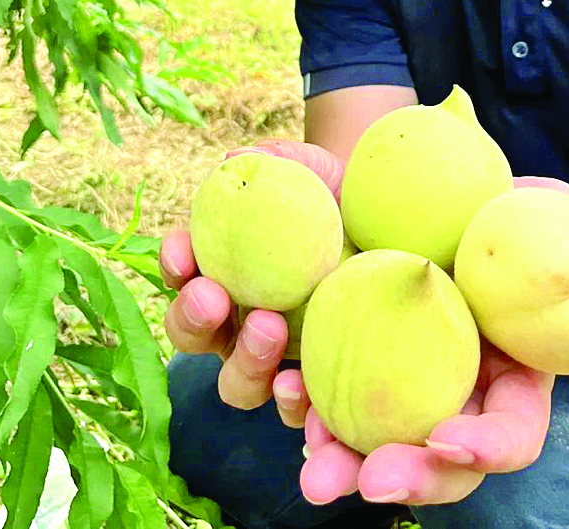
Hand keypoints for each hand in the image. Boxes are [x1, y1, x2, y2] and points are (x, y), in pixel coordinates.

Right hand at [159, 139, 344, 409]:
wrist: (394, 219)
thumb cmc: (336, 190)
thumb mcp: (307, 167)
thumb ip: (272, 160)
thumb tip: (235, 159)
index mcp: (222, 271)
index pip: (183, 273)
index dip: (174, 266)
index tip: (183, 255)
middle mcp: (238, 321)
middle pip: (195, 336)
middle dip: (193, 320)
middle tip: (214, 296)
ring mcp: (278, 358)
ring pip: (239, 383)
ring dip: (243, 363)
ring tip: (269, 328)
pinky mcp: (319, 382)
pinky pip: (297, 409)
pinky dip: (292, 405)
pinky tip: (299, 386)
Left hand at [274, 174, 568, 506]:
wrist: (451, 186)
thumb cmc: (523, 212)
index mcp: (510, 380)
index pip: (509, 435)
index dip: (483, 447)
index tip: (448, 439)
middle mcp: (452, 391)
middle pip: (432, 457)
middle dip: (402, 476)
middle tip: (359, 480)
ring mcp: (395, 374)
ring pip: (366, 435)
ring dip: (334, 451)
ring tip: (308, 457)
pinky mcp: (345, 346)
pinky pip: (318, 384)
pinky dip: (297, 390)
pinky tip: (282, 379)